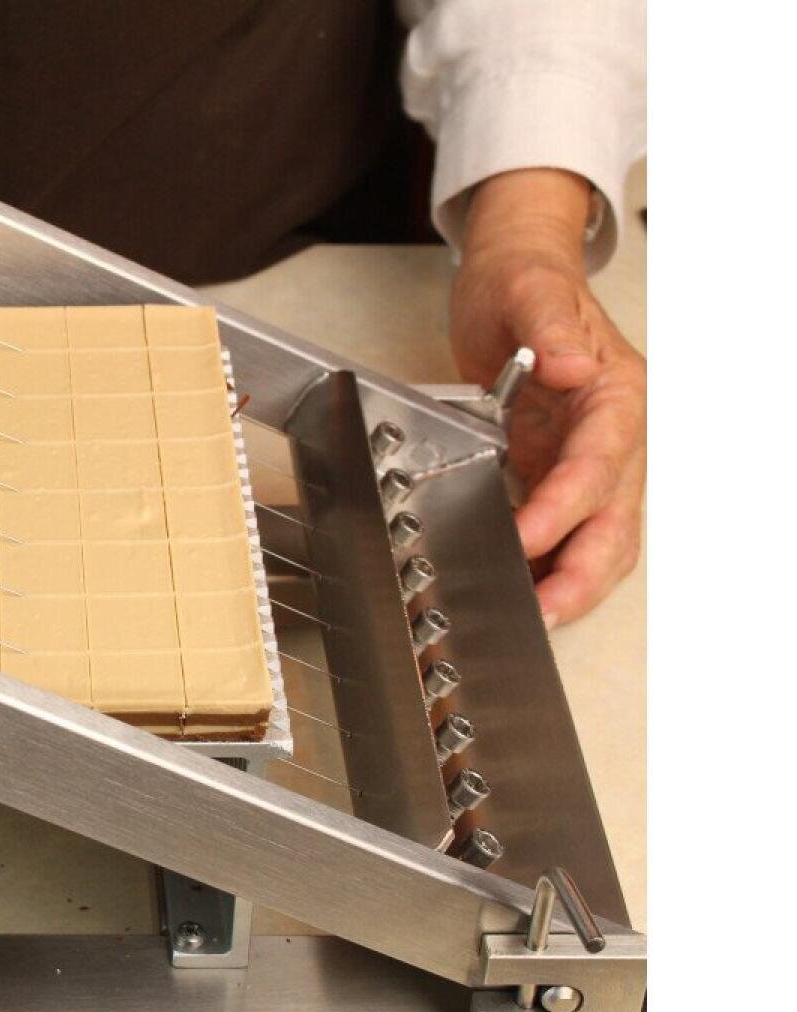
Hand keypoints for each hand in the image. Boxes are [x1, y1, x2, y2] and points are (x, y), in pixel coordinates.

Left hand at [450, 168, 645, 627]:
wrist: (513, 274)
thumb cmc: (523, 282)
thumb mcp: (526, 289)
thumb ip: (547, 325)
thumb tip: (570, 364)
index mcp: (617, 393)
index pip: (599, 461)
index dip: (566, 505)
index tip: (529, 535)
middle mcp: (617, 434)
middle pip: (615, 517)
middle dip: (582, 571)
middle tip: (542, 611)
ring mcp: (592, 458)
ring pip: (602, 535)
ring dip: (572, 580)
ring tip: (532, 617)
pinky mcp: (562, 470)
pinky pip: (571, 528)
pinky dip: (553, 562)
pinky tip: (522, 588)